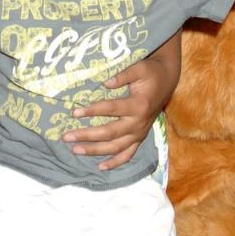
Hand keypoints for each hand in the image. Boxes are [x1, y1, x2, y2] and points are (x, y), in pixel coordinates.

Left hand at [61, 33, 180, 170]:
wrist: (167, 81)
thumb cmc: (151, 73)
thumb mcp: (140, 68)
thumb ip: (123, 75)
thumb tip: (105, 82)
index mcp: (138, 105)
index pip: (110, 109)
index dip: (92, 111)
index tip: (74, 112)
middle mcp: (138, 123)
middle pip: (109, 133)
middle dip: (87, 136)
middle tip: (66, 137)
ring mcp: (139, 133)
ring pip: (116, 147)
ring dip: (95, 151)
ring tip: (75, 151)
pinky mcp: (139, 138)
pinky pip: (127, 155)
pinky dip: (115, 163)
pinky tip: (100, 167)